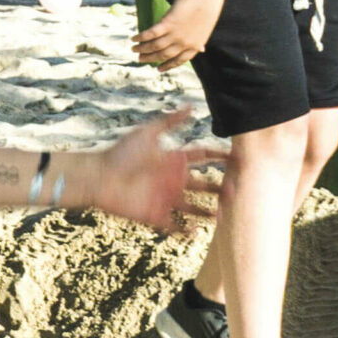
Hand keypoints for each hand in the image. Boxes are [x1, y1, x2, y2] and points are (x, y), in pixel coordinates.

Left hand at [79, 107, 224, 235]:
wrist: (98, 178)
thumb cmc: (119, 154)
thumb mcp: (147, 133)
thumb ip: (170, 121)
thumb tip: (191, 106)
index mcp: (174, 160)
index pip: (203, 157)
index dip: (221, 157)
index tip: (239, 158)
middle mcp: (173, 180)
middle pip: (204, 185)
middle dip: (221, 187)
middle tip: (236, 189)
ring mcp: (165, 199)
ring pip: (194, 208)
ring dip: (208, 211)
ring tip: (223, 214)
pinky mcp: (155, 215)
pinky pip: (174, 226)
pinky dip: (186, 231)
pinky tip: (198, 232)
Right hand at [134, 0, 221, 69]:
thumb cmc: (207, 10)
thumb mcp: (205, 30)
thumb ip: (200, 41)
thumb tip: (202, 50)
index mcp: (194, 46)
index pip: (178, 61)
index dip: (167, 66)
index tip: (158, 69)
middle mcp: (183, 44)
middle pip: (163, 55)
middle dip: (150, 58)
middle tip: (140, 59)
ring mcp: (174, 34)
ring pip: (154, 46)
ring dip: (142, 49)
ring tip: (134, 49)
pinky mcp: (167, 24)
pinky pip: (150, 34)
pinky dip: (140, 37)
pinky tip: (134, 38)